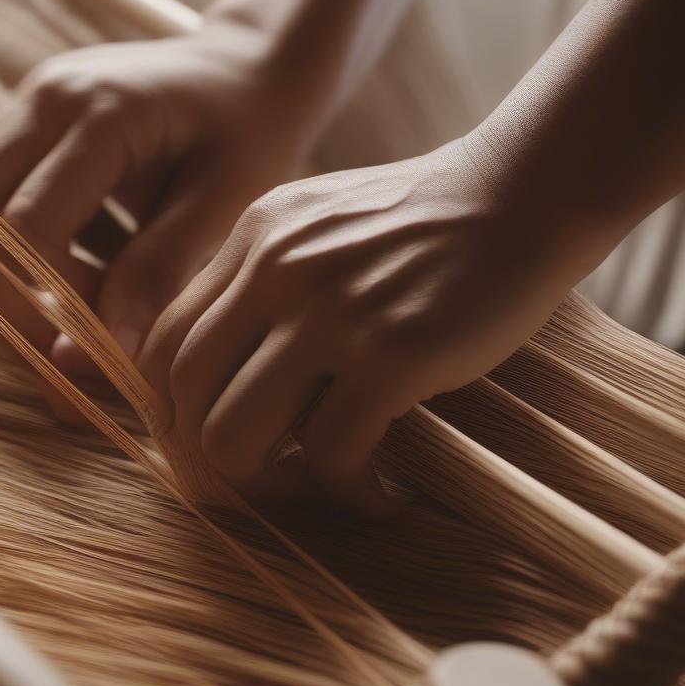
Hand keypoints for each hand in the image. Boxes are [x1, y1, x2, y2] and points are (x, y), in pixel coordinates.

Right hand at [0, 18, 330, 366]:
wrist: (246, 63)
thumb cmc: (253, 129)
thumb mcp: (228, 201)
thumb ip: (163, 272)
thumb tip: (108, 356)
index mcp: (98, 114)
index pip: (22, 228)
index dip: (42, 308)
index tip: (91, 353)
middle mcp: (38, 104)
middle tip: (63, 337)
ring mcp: (18, 113)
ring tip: (83, 301)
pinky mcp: (16, 132)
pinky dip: (12, 257)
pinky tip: (89, 265)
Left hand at [141, 136, 583, 517]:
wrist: (521, 194)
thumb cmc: (422, 222)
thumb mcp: (320, 223)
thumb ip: (262, 277)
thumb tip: (223, 371)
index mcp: (252, 240)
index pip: (163, 342)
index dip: (174, 409)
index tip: (217, 439)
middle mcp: (275, 271)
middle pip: (183, 395)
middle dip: (210, 456)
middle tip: (265, 477)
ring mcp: (329, 312)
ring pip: (234, 437)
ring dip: (271, 484)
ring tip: (319, 485)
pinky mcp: (390, 353)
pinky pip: (331, 456)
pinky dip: (350, 492)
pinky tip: (382, 491)